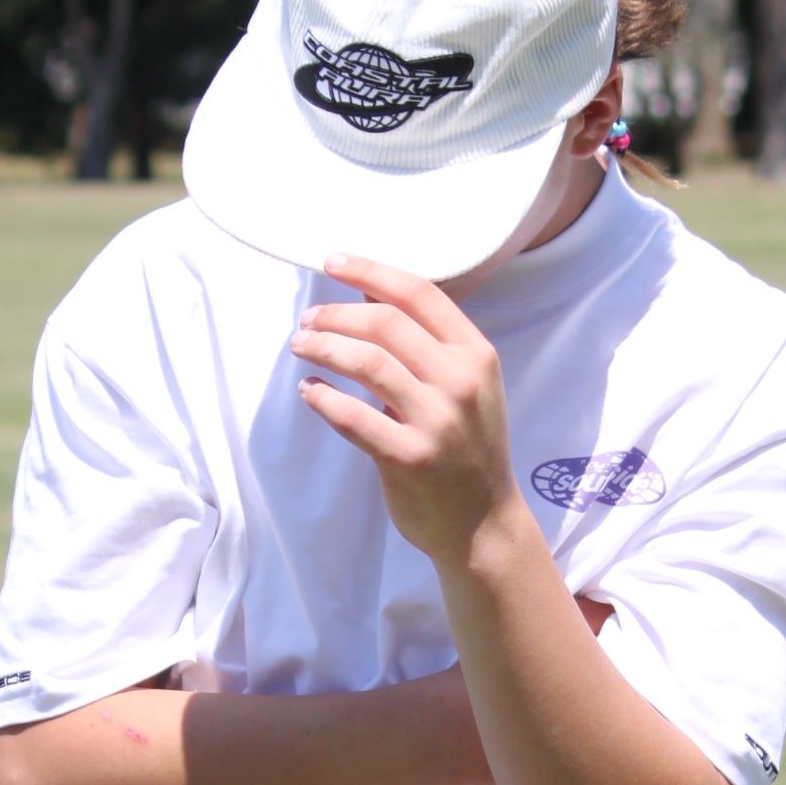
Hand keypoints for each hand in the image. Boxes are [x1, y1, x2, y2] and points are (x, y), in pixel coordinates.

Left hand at [293, 253, 522, 569]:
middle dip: (334, 315)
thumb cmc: (467, 446)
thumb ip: (424, 344)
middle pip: (385, 322)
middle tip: (307, 320)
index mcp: (476, 354)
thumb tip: (363, 295)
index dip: (370, 271)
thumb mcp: (464, 386)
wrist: (484, 522)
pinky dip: (323, 398)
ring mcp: (437, 421)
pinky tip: (310, 391)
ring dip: (323, 348)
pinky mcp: (410, 458)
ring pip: (366, 362)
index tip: (332, 262)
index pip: (419, 294)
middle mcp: (460, 381)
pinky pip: (352, 416)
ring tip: (301, 347)